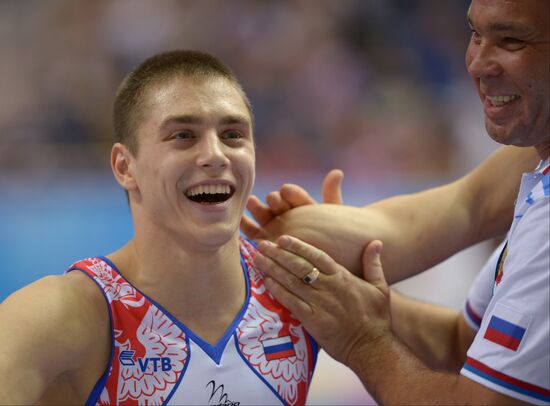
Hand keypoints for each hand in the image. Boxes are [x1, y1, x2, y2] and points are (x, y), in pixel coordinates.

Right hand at [240, 169, 343, 238]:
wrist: (328, 270)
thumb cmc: (337, 243)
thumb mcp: (336, 219)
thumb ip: (332, 197)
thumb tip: (337, 172)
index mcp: (303, 207)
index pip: (296, 197)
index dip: (291, 194)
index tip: (286, 191)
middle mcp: (286, 215)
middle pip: (277, 205)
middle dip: (274, 201)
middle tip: (271, 198)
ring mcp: (274, 228)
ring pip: (263, 215)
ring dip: (257, 208)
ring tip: (252, 201)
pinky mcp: (264, 243)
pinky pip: (252, 232)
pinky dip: (244, 224)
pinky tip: (238, 218)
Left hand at [252, 235, 391, 365]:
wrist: (372, 348)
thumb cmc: (377, 318)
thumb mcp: (380, 287)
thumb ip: (373, 263)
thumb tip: (376, 242)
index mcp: (342, 277)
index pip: (316, 256)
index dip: (298, 246)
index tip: (283, 239)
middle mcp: (329, 287)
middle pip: (299, 266)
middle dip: (278, 254)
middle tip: (262, 244)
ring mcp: (319, 304)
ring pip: (291, 282)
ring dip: (273, 269)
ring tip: (258, 259)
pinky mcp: (312, 321)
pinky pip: (290, 302)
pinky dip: (277, 291)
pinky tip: (265, 282)